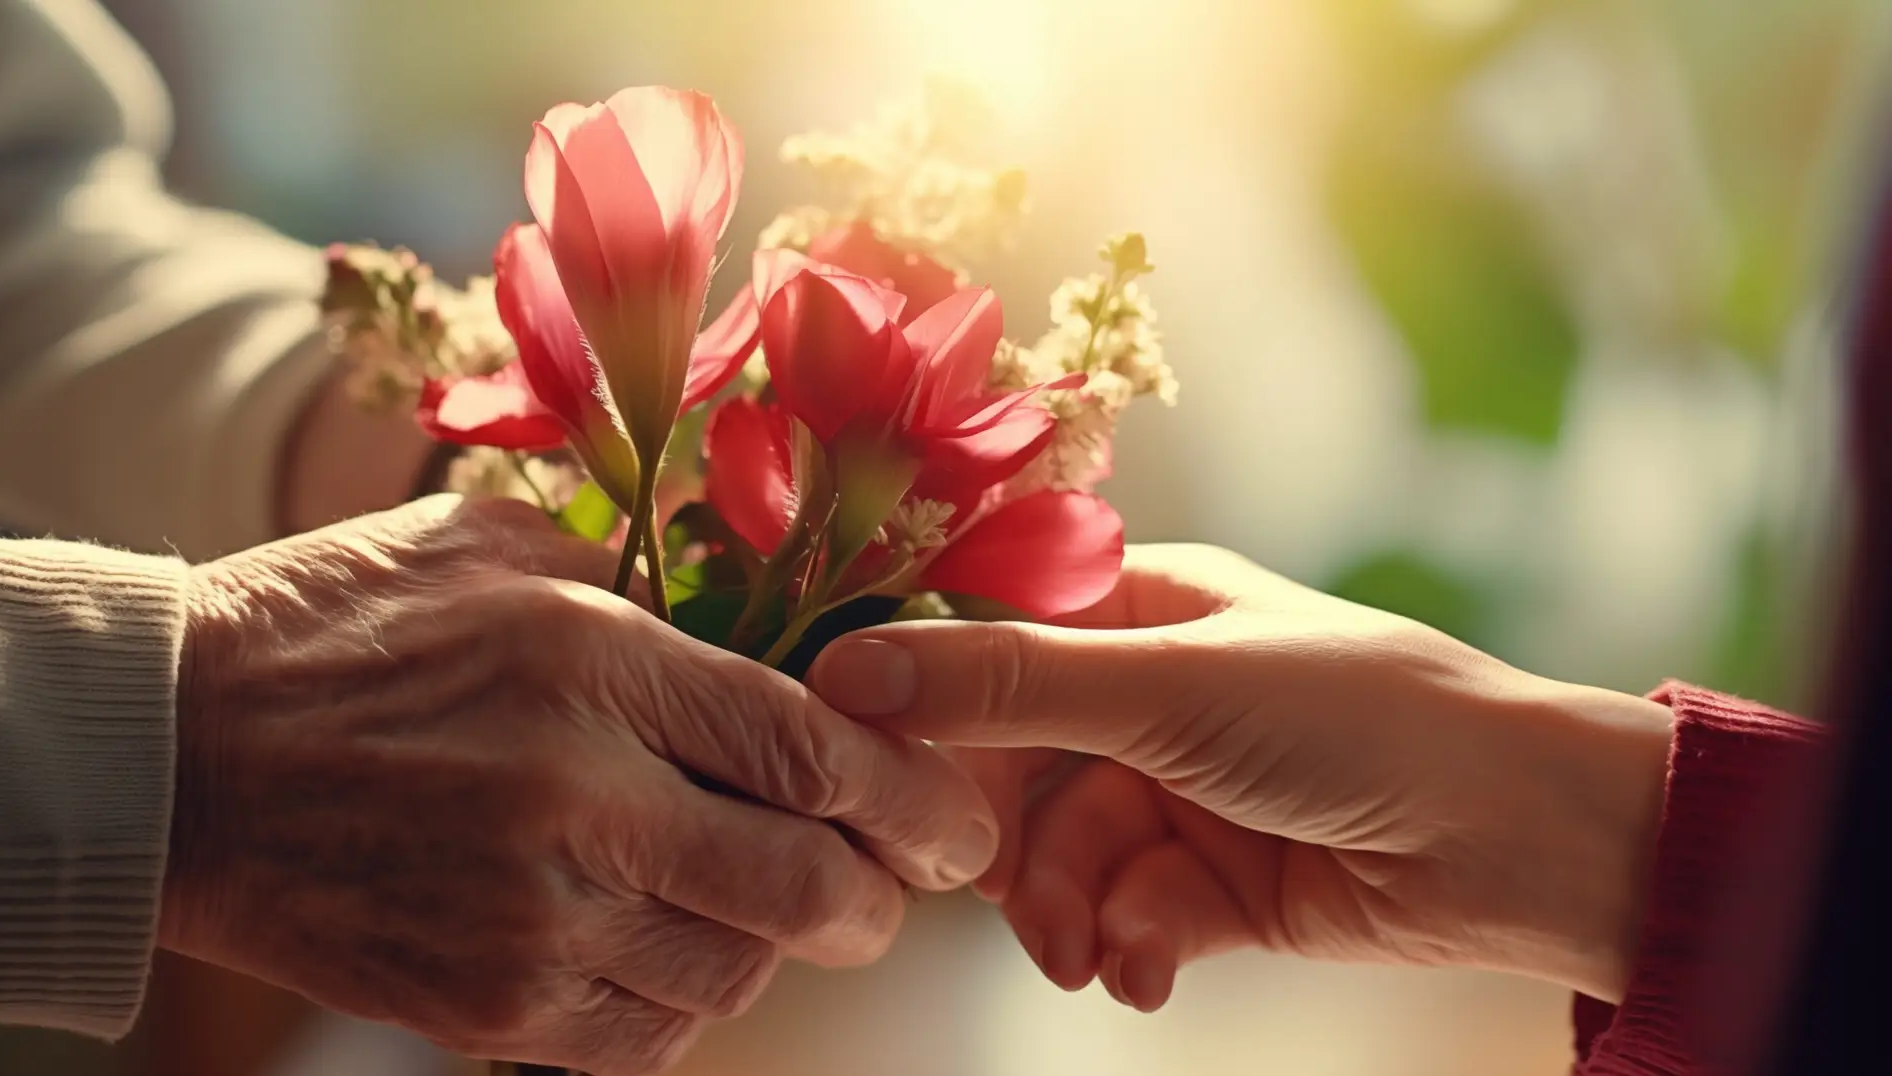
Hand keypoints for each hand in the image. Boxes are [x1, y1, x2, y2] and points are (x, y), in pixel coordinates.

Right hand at [164, 495, 996, 1073]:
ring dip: (776, 946)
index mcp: (594, 667)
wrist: (173, 757)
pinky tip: (670, 948)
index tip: (955, 820)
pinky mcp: (484, 1008)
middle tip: (888, 880)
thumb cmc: (341, 630)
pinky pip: (649, 1039)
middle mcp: (579, 802)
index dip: (916, 798)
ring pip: (738, 974)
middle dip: (878, 895)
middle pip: (806, 888)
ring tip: (760, 900)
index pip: (817, 754)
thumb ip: (648, 581)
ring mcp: (530, 922)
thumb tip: (778, 619)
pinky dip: (689, 1003)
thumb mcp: (497, 550)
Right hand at [808, 544, 1673, 1011]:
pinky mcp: (1218, 885)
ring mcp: (1185, 791)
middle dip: (993, 836)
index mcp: (1142, 607)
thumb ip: (1008, 683)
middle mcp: (1154, 693)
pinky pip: (1129, 918)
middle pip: (1012, 760)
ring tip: (1086, 954)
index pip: (989, 634)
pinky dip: (1130, 948)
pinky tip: (1149, 975)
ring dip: (1063, 912)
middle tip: (965, 885)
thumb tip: (851, 667)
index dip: (919, 692)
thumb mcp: (1169, 688)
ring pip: (1062, 856)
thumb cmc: (1361, 718)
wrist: (1526, 841)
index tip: (855, 752)